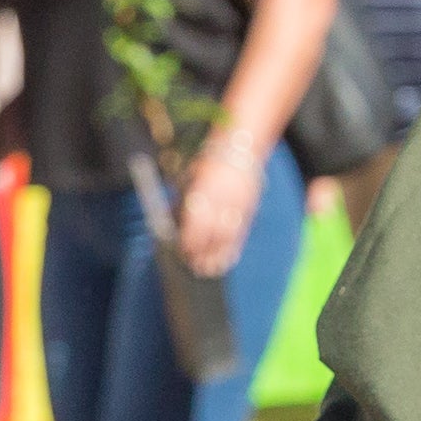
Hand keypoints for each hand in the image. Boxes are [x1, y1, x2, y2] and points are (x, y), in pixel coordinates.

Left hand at [174, 134, 265, 276]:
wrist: (240, 150)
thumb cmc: (207, 165)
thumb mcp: (190, 180)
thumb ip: (181, 203)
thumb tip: (171, 227)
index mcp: (205, 188)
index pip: (197, 220)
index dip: (190, 239)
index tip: (183, 252)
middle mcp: (223, 197)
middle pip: (212, 231)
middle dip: (202, 251)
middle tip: (194, 266)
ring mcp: (239, 204)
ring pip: (228, 235)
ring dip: (217, 255)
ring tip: (208, 270)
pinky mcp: (250, 208)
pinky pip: (241, 233)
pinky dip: (233, 250)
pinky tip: (226, 261)